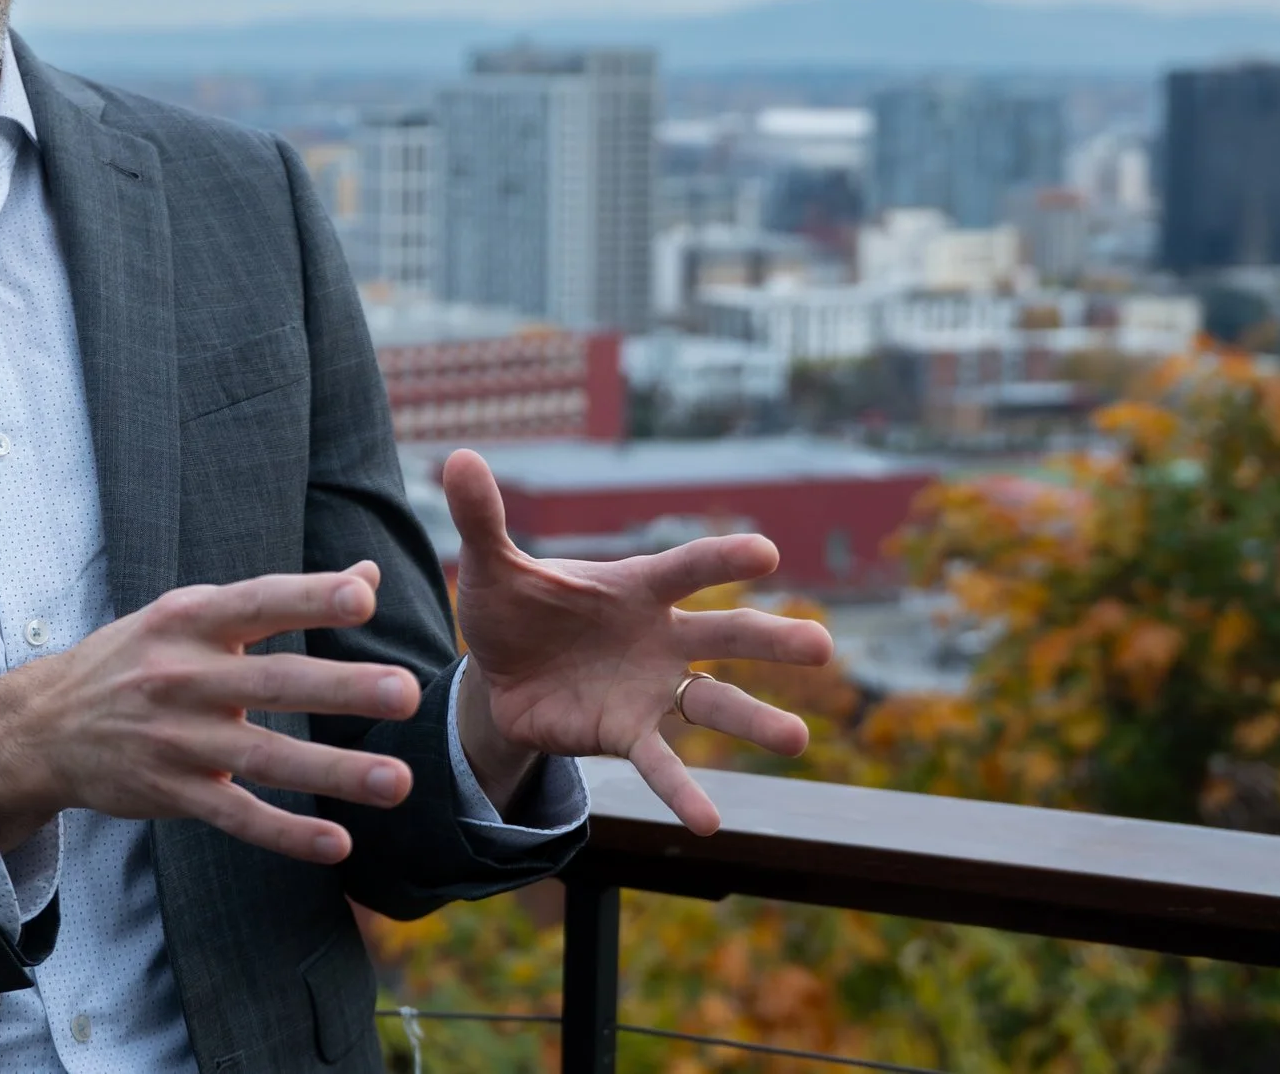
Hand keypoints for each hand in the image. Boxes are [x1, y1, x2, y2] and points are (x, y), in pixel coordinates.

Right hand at [0, 564, 422, 864]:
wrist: (43, 725)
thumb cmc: (135, 659)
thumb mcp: (188, 613)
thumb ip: (278, 599)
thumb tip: (368, 572)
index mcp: (189, 620)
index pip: (258, 603)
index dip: (309, 597)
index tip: (362, 595)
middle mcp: (181, 677)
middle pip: (272, 684)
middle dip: (341, 688)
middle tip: (405, 691)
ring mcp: (176, 740)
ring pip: (264, 758)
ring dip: (333, 772)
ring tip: (398, 780)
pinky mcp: (172, 793)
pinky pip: (236, 817)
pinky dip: (286, 832)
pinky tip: (337, 842)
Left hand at [445, 449, 835, 835]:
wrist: (497, 675)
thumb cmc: (513, 609)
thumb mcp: (491, 566)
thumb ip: (482, 516)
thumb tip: (457, 457)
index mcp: (636, 586)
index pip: (687, 568)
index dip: (722, 559)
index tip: (766, 553)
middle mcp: (659, 636)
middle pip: (724, 634)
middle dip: (771, 639)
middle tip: (822, 645)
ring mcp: (650, 689)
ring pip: (713, 703)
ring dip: (755, 720)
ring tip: (798, 738)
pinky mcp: (627, 734)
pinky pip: (661, 764)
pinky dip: (684, 792)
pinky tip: (710, 823)